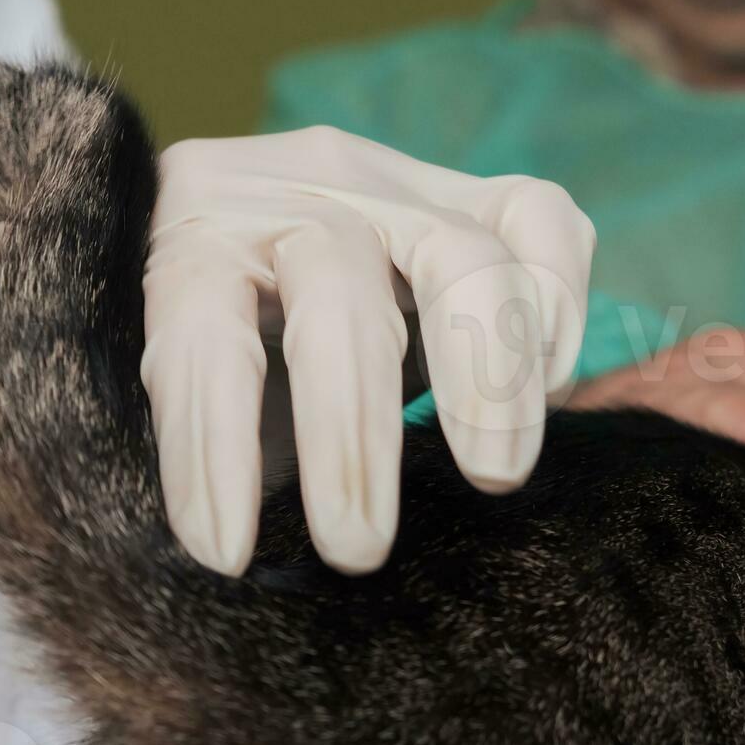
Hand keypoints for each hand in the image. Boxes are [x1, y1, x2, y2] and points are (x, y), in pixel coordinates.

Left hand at [142, 126, 596, 574]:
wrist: (250, 242)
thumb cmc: (214, 362)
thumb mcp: (189, 400)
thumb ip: (207, 449)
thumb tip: (235, 559)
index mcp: (193, 239)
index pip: (202, 333)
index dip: (211, 445)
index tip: (226, 555)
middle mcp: (295, 192)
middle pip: (336, 289)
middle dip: (351, 432)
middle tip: (358, 550)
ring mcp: (394, 185)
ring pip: (458, 253)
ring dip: (487, 375)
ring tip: (494, 478)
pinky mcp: (476, 194)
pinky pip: (539, 219)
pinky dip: (556, 305)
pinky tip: (551, 394)